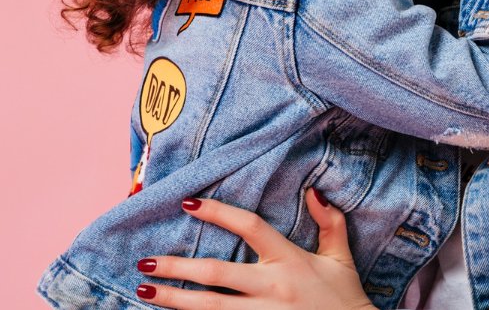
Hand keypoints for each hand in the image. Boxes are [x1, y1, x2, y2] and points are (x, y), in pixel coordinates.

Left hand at [133, 190, 374, 309]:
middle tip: (144, 262)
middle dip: (176, 267)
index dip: (219, 213)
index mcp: (289, 260)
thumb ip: (329, 222)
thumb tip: (314, 191)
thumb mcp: (340, 257)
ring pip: (209, 307)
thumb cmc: (345, 298)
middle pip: (216, 274)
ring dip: (173, 299)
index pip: (250, 227)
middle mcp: (272, 287)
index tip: (188, 204)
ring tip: (144, 291)